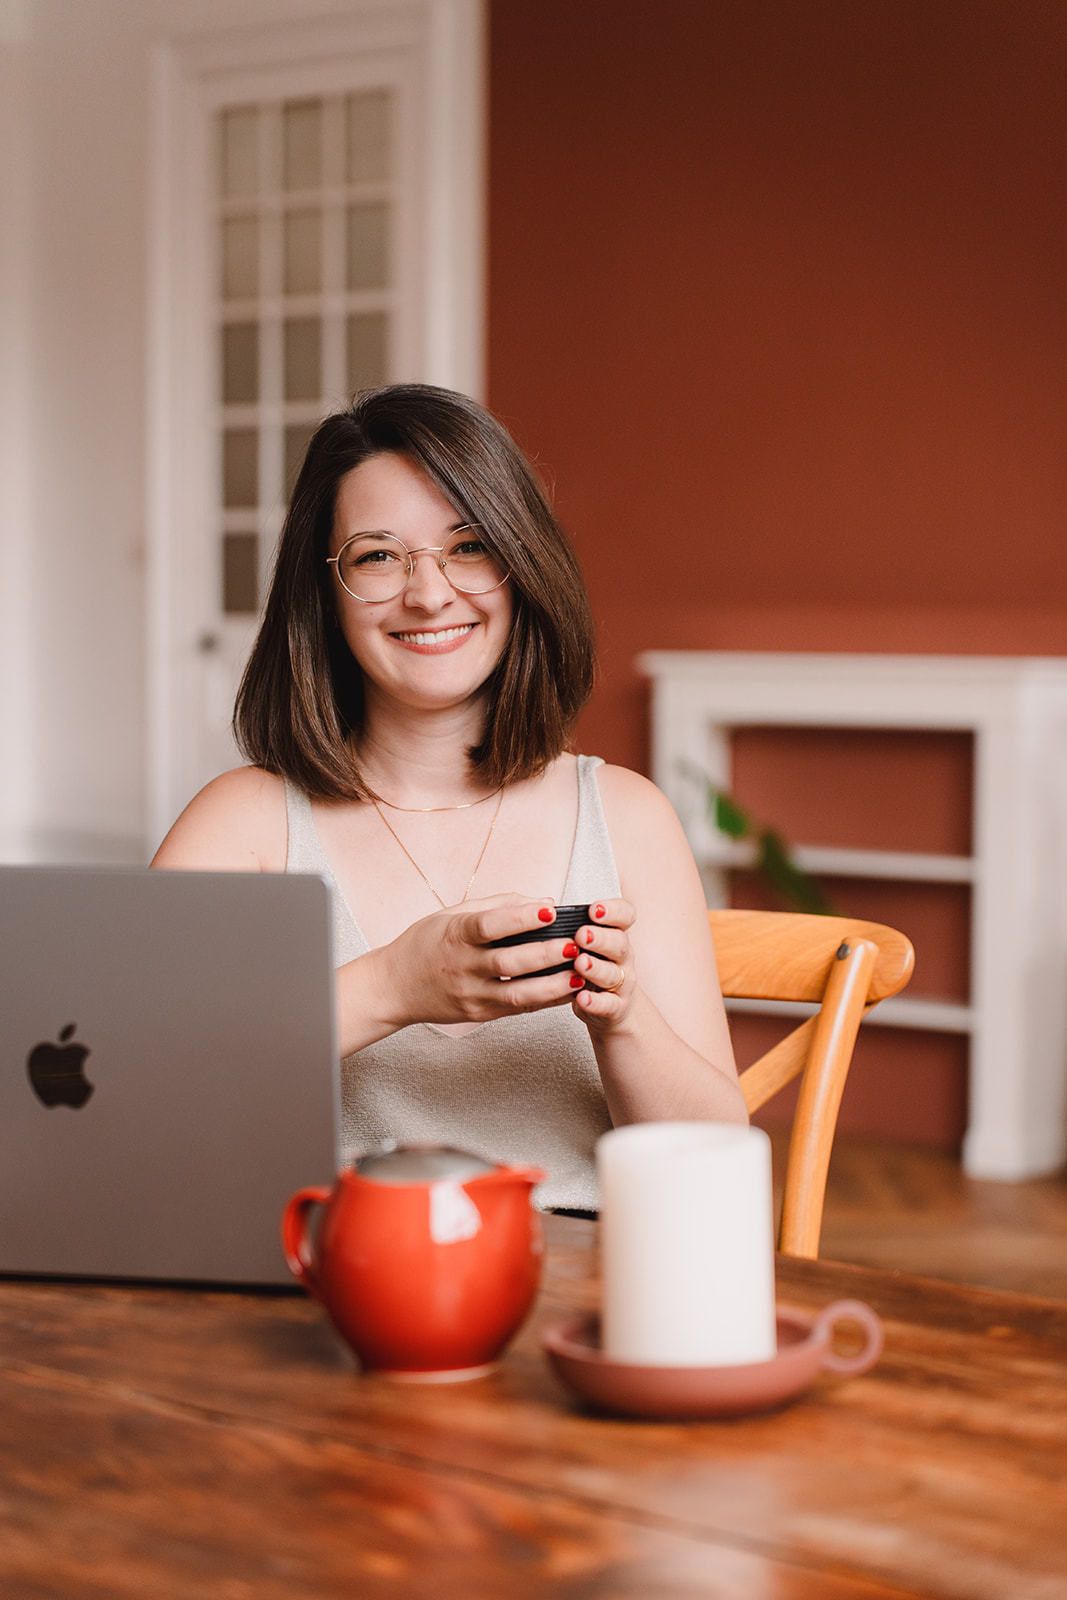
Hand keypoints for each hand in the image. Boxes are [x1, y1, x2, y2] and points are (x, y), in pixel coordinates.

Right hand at [357, 895, 589, 1036]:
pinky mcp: (479, 1015)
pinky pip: (517, 1009)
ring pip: (518, 994)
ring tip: (581, 973)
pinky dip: (545, 1000)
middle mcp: (463, 967)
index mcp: (455, 935)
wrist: (394, 987)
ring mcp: (471, 995)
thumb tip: (546, 901)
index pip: (490, 925)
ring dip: (553, 985)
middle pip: (509, 963)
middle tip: (578, 944)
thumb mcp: (453, 914)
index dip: (521, 917)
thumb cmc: (427, 943)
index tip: (551, 909)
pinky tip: (567, 990)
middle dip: (547, 954)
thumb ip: (499, 905)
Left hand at [567, 899, 637, 1031]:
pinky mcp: (616, 1007)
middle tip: (581, 934)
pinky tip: (581, 998)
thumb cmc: (589, 968)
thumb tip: (541, 910)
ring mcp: (622, 982)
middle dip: (600, 938)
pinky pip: (609, 1005)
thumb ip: (569, 928)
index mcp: (614, 935)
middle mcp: (622, 956)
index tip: (593, 909)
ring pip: (613, 974)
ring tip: (579, 963)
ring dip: (596, 968)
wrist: (610, 1007)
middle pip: (620, 943)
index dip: (613, 910)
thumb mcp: (584, 945)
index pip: (625, 915)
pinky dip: (595, 1002)